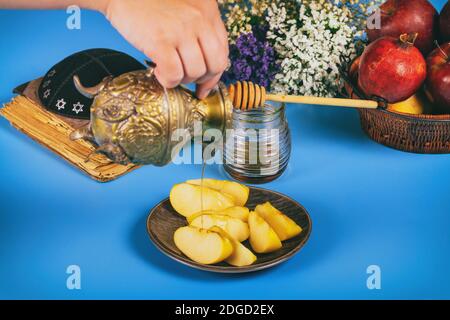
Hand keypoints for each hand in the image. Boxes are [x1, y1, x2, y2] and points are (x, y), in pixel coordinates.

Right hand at [103, 0, 228, 98]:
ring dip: (181, 79)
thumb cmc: (149, 2)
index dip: (214, 74)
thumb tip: (205, 67)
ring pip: (195, 72)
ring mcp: (181, 30)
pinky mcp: (160, 40)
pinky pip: (174, 74)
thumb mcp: (185, 9)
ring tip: (168, 71)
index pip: (223, 51)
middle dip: (201, 79)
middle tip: (185, 79)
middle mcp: (199, 19)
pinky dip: (168, 81)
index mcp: (208, 11)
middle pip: (215, 64)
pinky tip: (159, 72)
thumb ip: (199, 30)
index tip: (205, 86)